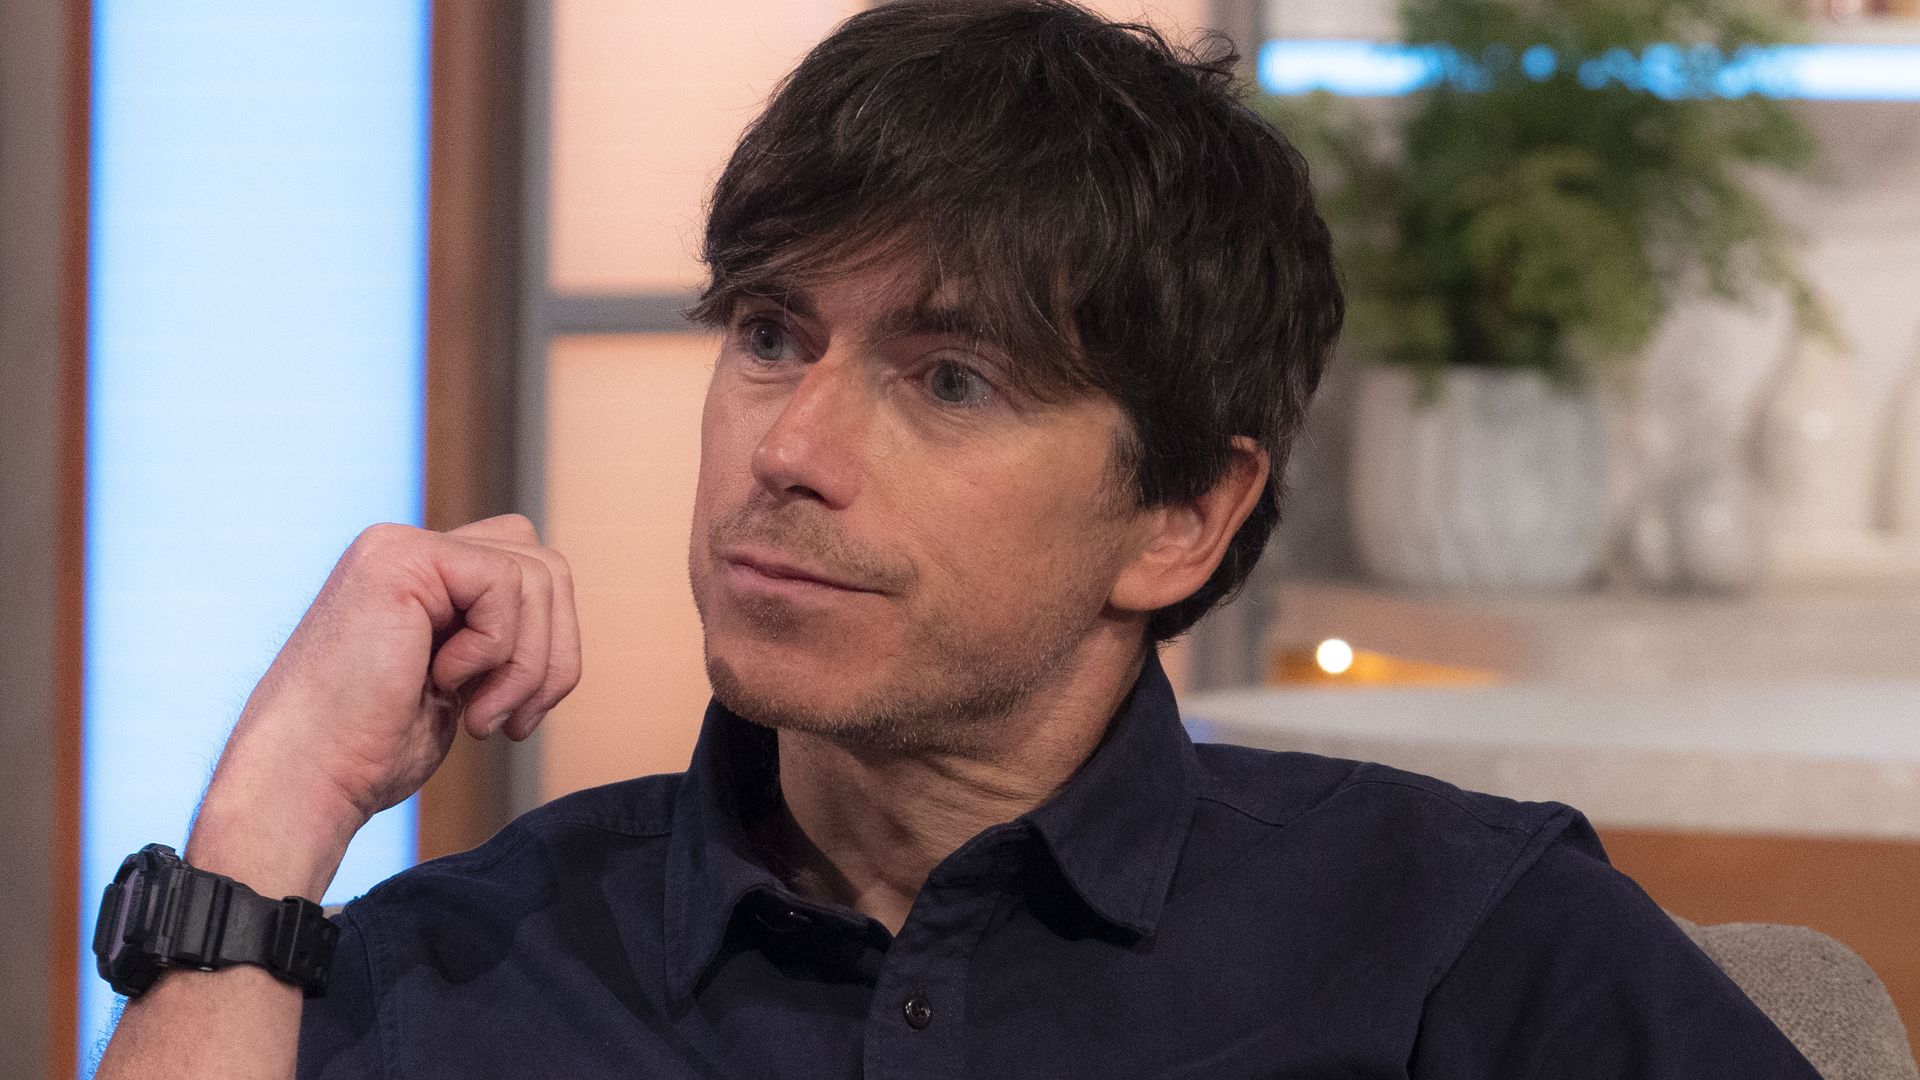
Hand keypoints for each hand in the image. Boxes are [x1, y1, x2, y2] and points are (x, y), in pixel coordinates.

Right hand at [190, 514, 580, 897]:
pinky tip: (443, 684)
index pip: (533, 572)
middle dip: (555, 654)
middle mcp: (412, 551)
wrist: (305, 777)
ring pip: (538, 574)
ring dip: (527, 665)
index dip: (551, 645)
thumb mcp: (458, 684)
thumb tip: (558, 621)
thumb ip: (499, 637)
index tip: (518, 715)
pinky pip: (504, 583)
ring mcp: (402, 547)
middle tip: (512, 721)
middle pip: (546, 567)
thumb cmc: (370, 749)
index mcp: (425, 581)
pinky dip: (495, 649)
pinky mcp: (400, 557)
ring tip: (480, 716)